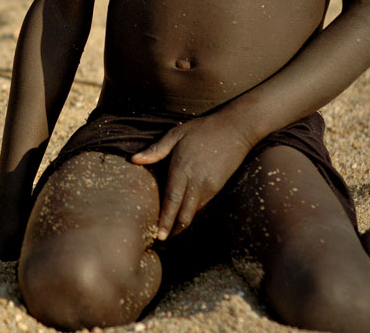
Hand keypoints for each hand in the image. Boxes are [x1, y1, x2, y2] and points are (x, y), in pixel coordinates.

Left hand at [131, 113, 252, 239]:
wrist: (236, 129)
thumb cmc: (202, 130)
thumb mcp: (175, 134)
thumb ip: (155, 150)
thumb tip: (133, 159)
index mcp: (182, 169)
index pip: (172, 201)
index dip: (165, 221)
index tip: (160, 236)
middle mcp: (197, 182)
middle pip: (184, 214)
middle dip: (173, 229)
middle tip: (162, 239)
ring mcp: (210, 186)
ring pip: (194, 212)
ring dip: (182, 222)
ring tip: (169, 230)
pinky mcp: (218, 186)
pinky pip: (203, 204)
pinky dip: (192, 212)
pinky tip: (183, 214)